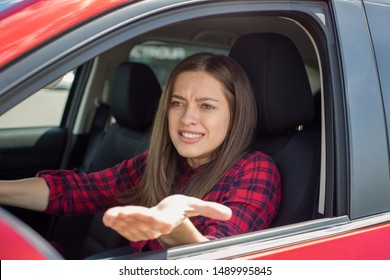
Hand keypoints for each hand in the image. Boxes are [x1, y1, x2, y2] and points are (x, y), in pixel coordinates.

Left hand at [102, 194, 231, 244]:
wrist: (170, 216)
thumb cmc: (180, 209)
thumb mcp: (194, 205)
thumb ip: (210, 209)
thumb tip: (229, 214)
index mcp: (166, 221)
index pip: (156, 221)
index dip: (144, 218)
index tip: (133, 214)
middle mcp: (154, 227)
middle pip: (138, 224)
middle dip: (125, 219)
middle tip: (111, 215)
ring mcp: (143, 229)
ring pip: (129, 227)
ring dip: (117, 221)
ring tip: (108, 216)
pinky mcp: (135, 229)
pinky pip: (125, 228)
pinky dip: (115, 224)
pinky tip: (109, 218)